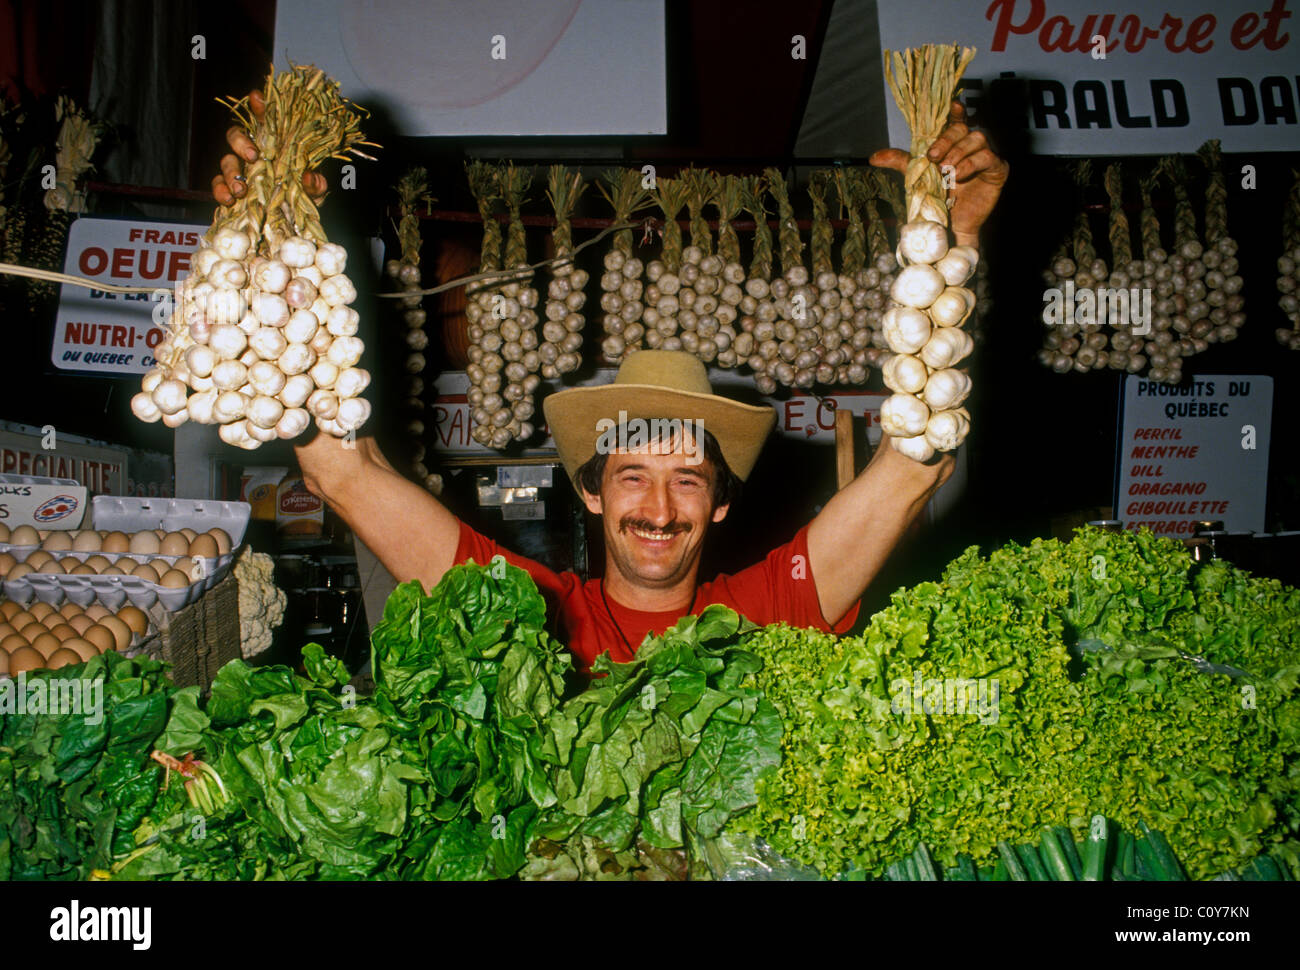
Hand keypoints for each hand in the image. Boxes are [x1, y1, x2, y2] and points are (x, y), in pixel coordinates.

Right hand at [211, 90, 329, 206]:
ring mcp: (239, 169)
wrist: (294, 220)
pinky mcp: (229, 187)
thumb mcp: (315, 189)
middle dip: (240, 143)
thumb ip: (315, 183)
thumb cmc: (303, 195)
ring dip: (230, 173)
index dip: (259, 107)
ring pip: (226, 161)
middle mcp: (252, 152)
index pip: (264, 120)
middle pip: (235, 136)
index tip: (257, 98)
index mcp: (272, 144)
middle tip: (253, 157)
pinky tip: (229, 199)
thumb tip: (310, 178)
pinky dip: (220, 190)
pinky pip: (218, 184)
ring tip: (241, 190)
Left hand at [870, 101, 1008, 246]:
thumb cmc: (938, 198)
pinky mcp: (998, 169)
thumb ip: (901, 162)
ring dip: (958, 153)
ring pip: (977, 138)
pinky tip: (959, 175)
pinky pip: (988, 157)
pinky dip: (972, 164)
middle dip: (946, 140)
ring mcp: (986, 155)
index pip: (956, 119)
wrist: (950, 226)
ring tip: (946, 171)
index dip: (955, 110)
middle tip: (933, 157)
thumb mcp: (917, 176)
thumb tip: (874, 158)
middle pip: (963, 128)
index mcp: (953, 142)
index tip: (951, 105)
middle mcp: (970, 145)